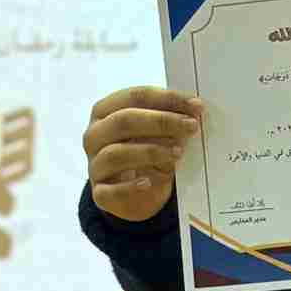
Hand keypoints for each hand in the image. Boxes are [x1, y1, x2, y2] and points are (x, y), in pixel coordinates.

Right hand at [84, 87, 201, 221]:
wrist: (132, 194)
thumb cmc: (143, 153)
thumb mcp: (155, 133)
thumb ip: (168, 120)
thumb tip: (194, 110)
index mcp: (105, 110)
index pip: (135, 97)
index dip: (167, 99)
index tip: (196, 106)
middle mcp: (94, 135)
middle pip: (123, 121)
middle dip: (161, 122)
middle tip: (191, 126)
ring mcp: (94, 164)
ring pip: (116, 154)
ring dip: (150, 151)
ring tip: (178, 153)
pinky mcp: (99, 193)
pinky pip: (110, 190)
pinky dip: (129, 187)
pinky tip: (148, 183)